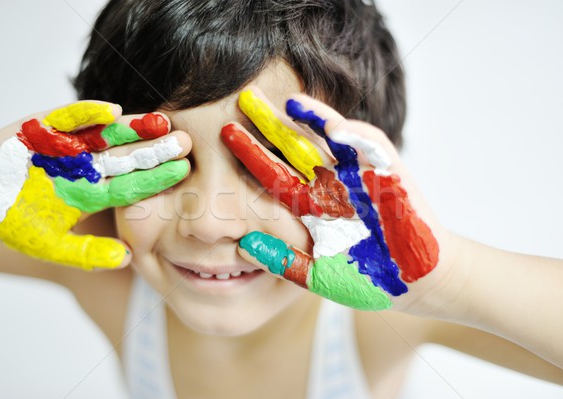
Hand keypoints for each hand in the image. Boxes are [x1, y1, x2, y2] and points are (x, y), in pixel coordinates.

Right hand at [0, 101, 189, 269]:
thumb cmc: (13, 220)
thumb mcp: (49, 244)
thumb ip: (85, 254)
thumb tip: (125, 260)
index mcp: (94, 193)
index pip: (132, 185)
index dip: (157, 178)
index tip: (184, 172)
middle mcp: (88, 167)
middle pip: (127, 157)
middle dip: (155, 150)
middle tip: (186, 142)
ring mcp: (69, 145)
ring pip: (106, 134)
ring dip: (132, 127)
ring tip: (161, 121)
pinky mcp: (46, 124)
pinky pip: (69, 117)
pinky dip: (87, 114)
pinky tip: (112, 111)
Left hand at [221, 88, 444, 310]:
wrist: (417, 281)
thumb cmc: (367, 279)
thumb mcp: (318, 275)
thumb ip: (283, 261)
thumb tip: (242, 246)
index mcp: (310, 208)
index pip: (273, 175)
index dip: (250, 155)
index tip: (225, 134)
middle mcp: (330, 185)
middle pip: (294, 148)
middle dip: (271, 124)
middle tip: (246, 97)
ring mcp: (359, 176)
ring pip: (330, 139)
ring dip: (311, 118)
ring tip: (286, 101)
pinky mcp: (389, 173)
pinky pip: (371, 148)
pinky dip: (355, 136)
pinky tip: (334, 127)